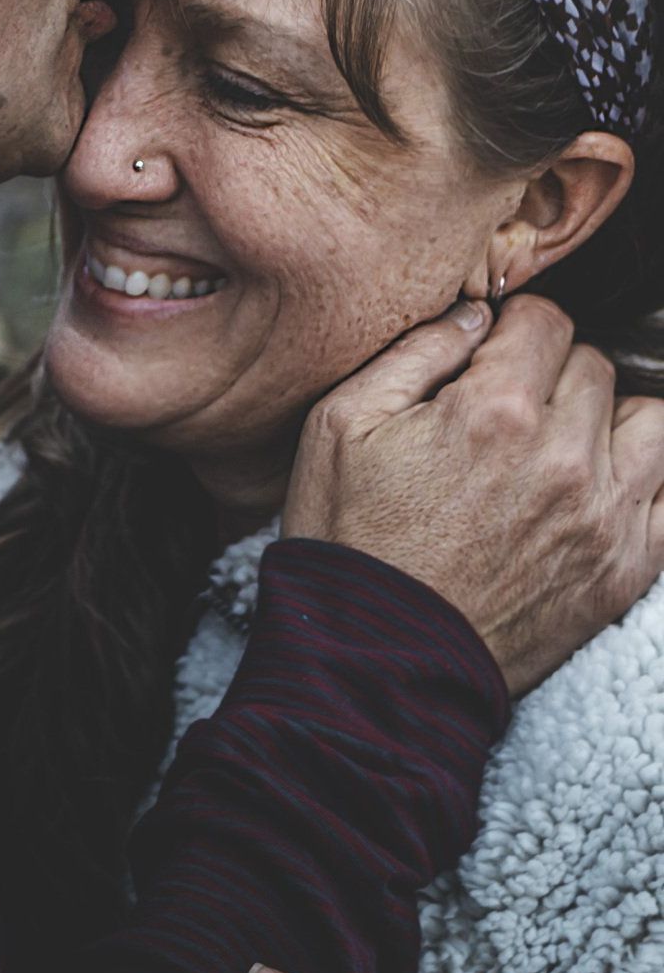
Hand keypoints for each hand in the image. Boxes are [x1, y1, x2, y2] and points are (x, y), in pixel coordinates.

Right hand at [284, 293, 663, 694]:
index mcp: (493, 413)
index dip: (510, 328)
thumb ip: (413, 352)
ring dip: (610, 419)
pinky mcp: (626, 569)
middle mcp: (563, 458)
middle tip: (506, 407)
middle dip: (551, 373)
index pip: (545, 321)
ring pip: (652, 422)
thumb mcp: (339, 424)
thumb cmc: (349, 537)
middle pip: (594, 365)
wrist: (377, 657)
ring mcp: (605, 517)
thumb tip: (473, 316)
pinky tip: (596, 487)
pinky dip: (645, 481)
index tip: (488, 354)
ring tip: (562, 442)